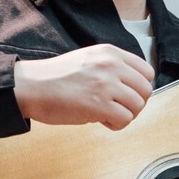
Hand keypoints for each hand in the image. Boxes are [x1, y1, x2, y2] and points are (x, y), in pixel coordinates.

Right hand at [13, 44, 154, 129]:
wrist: (31, 86)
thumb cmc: (55, 77)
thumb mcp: (88, 59)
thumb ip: (111, 67)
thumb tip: (131, 87)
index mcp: (110, 53)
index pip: (147, 71)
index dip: (138, 87)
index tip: (125, 95)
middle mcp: (111, 65)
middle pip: (146, 90)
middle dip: (134, 103)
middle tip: (117, 108)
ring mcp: (106, 84)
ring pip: (138, 106)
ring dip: (125, 115)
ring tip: (107, 115)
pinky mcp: (99, 104)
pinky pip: (125, 119)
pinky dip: (116, 125)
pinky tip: (100, 121)